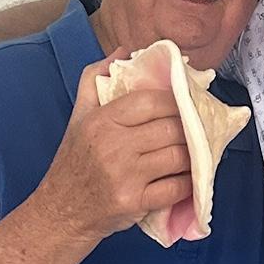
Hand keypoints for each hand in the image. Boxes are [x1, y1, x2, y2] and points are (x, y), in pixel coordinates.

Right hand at [35, 57, 192, 241]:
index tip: (187, 103)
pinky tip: (189, 177)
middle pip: (172, 128)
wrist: (60, 211)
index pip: (151, 101)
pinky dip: (189, 182)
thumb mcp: (78, 115)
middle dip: (192, 128)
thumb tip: (122, 51)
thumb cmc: (74, 161)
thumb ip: (95, 78)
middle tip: (202, 127)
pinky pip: (176, 187)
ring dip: (195, 154)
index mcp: (102, 121)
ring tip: (199, 150)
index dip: (176, 100)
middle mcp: (113, 146)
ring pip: (179, 156)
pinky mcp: (135, 202)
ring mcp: (125, 176)